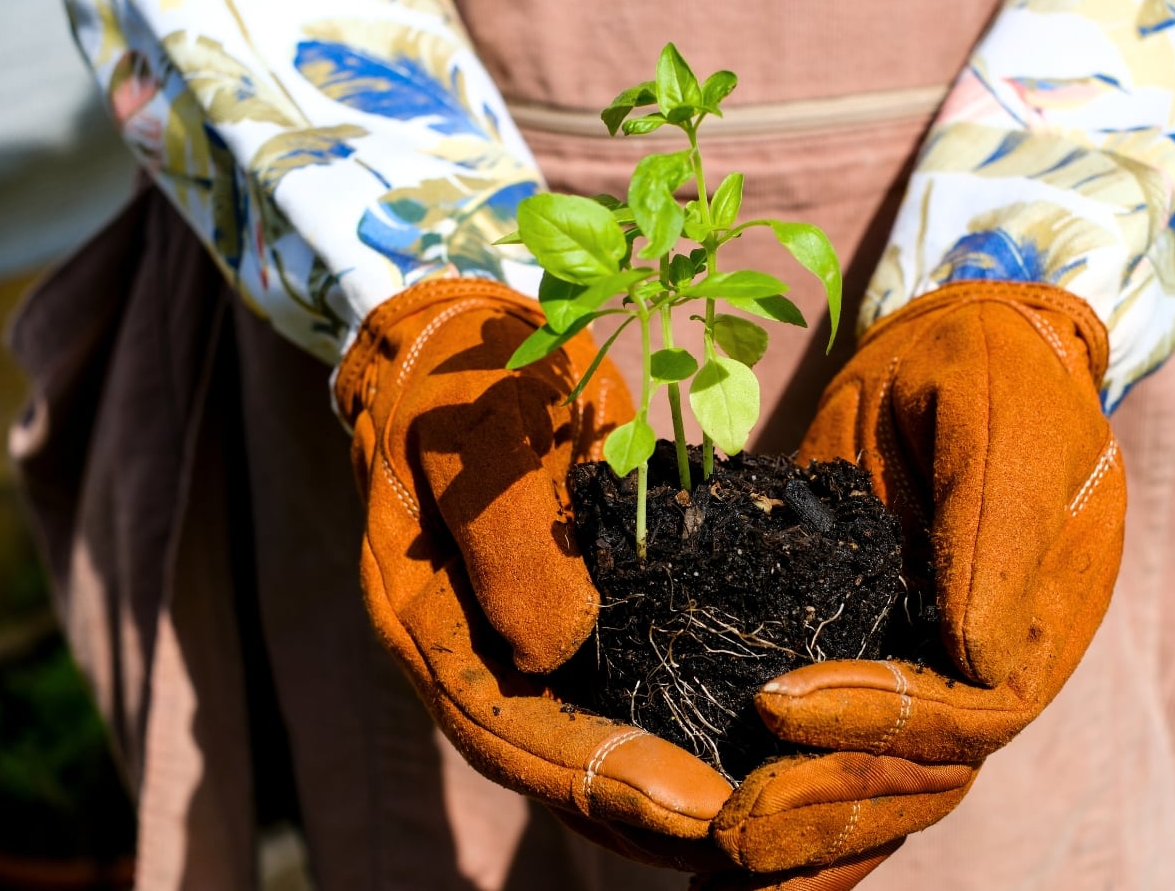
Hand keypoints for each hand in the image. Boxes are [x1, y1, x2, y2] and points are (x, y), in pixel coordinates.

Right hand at [335, 277, 731, 868]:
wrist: (469, 337)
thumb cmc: (466, 369)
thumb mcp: (476, 426)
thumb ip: (505, 532)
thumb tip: (555, 649)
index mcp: (420, 617)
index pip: (503, 725)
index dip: (595, 775)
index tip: (693, 809)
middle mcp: (468, 649)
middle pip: (546, 762)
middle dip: (643, 810)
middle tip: (746, 838)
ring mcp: (517, 637)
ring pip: (584, 740)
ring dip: (661, 794)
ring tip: (755, 827)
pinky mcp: (572, 612)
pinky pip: (618, 688)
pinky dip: (671, 730)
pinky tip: (740, 757)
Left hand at [712, 280, 1125, 870]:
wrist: (955, 354)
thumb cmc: (990, 370)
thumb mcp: (1000, 413)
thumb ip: (998, 522)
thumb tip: (978, 656)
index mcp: (1040, 620)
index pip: (972, 712)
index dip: (881, 723)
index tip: (775, 706)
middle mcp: (990, 668)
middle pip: (924, 778)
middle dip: (830, 806)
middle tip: (730, 831)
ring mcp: (932, 675)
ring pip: (887, 790)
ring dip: (812, 840)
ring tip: (721, 881)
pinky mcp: (869, 660)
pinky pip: (847, 754)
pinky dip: (806, 813)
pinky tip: (737, 868)